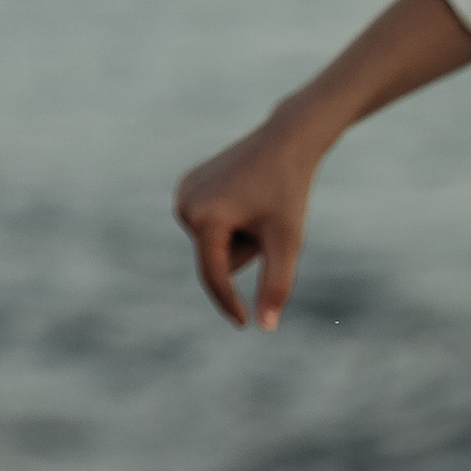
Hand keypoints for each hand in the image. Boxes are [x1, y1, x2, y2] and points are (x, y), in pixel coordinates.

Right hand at [174, 113, 324, 329]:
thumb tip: (265, 327)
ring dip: (237, 238)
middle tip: (265, 220)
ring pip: (212, 245)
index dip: (229, 303)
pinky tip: (243, 197)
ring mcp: (182, 194)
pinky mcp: (186, 188)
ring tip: (255, 206)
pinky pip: (209, 227)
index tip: (245, 324)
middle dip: (244, 253)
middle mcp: (185, 205)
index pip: (215, 275)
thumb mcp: (287, 243)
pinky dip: (229, 224)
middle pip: (217, 260)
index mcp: (205, 218)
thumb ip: (276, 286)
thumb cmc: (288, 192)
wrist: (283, 143)